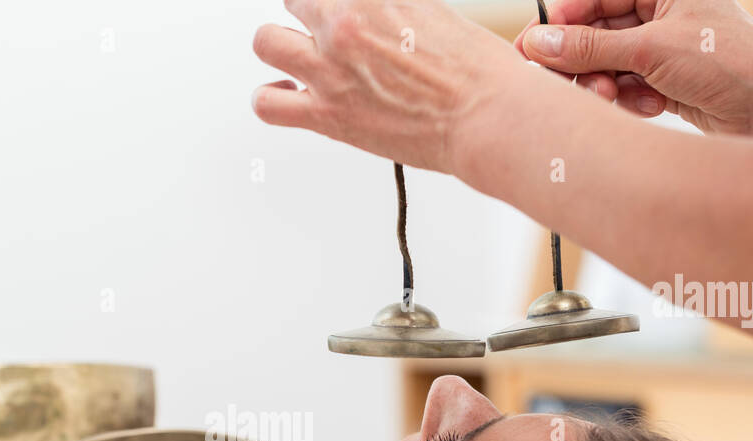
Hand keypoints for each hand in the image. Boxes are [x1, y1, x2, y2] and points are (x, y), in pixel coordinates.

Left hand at [251, 0, 516, 173]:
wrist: (486, 116)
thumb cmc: (473, 69)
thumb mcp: (430, 8)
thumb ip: (390, 6)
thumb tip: (374, 12)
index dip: (331, 0)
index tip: (338, 10)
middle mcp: (343, 24)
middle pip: (297, 0)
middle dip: (311, 14)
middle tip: (329, 31)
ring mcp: (329, 70)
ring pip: (266, 43)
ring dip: (281, 48)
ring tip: (298, 58)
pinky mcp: (326, 115)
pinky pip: (267, 104)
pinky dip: (270, 98)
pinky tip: (286, 94)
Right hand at [514, 0, 752, 134]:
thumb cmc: (728, 62)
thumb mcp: (650, 51)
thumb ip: (590, 47)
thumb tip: (537, 44)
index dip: (562, 21)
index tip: (534, 48)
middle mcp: (663, 10)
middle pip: (597, 31)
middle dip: (584, 60)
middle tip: (571, 84)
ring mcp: (664, 46)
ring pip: (607, 62)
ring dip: (603, 83)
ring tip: (611, 98)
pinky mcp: (666, 80)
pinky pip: (625, 85)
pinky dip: (628, 98)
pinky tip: (649, 106)